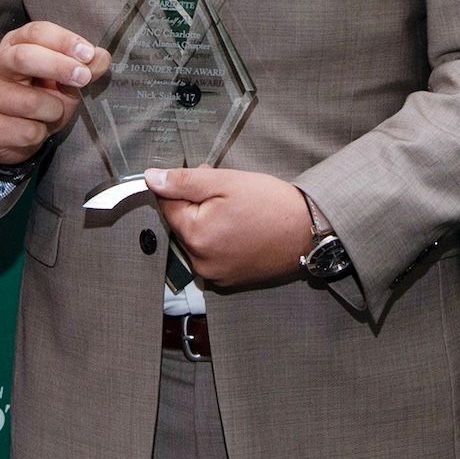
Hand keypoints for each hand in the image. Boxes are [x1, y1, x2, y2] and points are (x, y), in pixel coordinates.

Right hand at [0, 22, 111, 162]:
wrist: (14, 135)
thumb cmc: (41, 97)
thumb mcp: (65, 79)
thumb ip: (84, 67)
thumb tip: (101, 57)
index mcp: (16, 44)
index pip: (36, 32)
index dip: (63, 40)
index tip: (87, 54)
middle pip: (24, 57)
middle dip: (59, 66)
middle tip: (84, 78)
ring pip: (31, 102)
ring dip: (54, 110)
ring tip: (52, 113)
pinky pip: (28, 131)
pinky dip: (42, 132)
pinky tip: (36, 129)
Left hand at [144, 167, 310, 287]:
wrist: (309, 231)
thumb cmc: (271, 204)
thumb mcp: (225, 182)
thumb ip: (183, 181)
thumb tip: (150, 179)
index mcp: (195, 236)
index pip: (167, 205)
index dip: (185, 187)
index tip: (206, 178)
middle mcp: (200, 262)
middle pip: (182, 224)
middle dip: (197, 204)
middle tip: (226, 192)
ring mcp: (215, 274)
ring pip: (197, 239)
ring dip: (208, 222)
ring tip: (237, 210)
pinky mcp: (229, 280)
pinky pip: (212, 254)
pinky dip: (220, 240)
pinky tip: (242, 228)